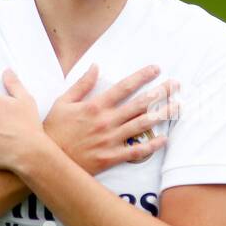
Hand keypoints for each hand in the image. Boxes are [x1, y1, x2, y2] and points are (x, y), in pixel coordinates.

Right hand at [43, 63, 177, 173]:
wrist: (47, 159)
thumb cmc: (54, 130)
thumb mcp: (63, 102)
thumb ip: (81, 84)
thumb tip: (95, 66)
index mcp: (95, 106)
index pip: (124, 87)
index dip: (142, 76)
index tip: (156, 68)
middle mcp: (106, 121)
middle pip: (139, 104)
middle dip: (160, 93)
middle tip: (176, 85)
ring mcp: (110, 140)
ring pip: (142, 125)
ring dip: (162, 115)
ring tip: (178, 106)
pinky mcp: (111, 157)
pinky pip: (136, 152)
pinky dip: (151, 146)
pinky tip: (165, 139)